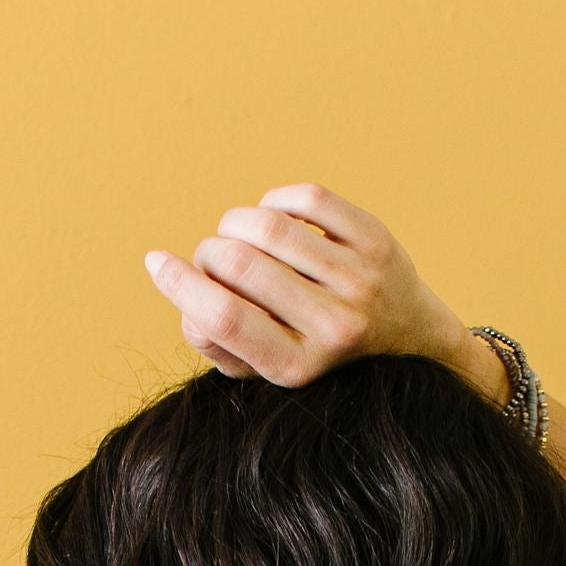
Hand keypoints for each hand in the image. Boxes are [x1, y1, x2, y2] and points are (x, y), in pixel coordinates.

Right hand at [143, 183, 498, 396]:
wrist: (409, 341)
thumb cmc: (318, 351)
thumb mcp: (268, 366)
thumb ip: (218, 342)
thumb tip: (184, 294)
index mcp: (298, 366)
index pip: (226, 318)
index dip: (180, 285)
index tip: (156, 262)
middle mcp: (333, 328)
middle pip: (239, 266)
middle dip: (208, 253)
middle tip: (211, 259)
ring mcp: (359, 281)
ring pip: (268, 226)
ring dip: (235, 223)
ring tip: (237, 237)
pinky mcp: (375, 239)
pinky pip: (304, 198)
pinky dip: (274, 201)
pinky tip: (275, 219)